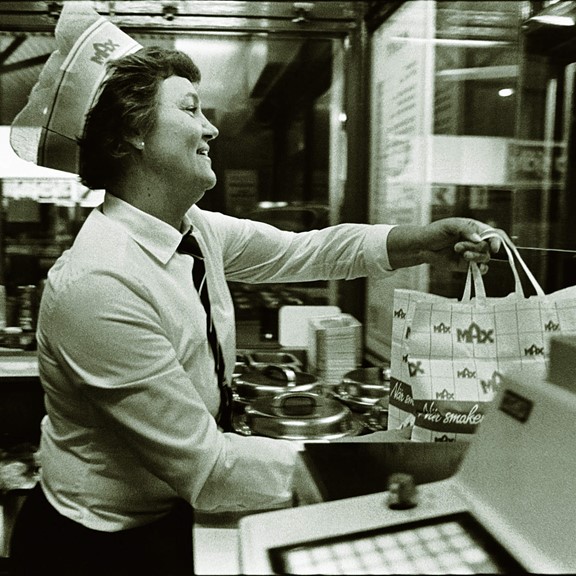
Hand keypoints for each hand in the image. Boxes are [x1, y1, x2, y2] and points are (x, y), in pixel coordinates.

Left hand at [387, 218, 501, 271]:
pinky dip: (482, 269)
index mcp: (474, 229)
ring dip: (474, 256)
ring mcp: (471, 253)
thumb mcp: (449, 226)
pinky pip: (479, 269)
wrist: (422, 246)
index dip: (496, 240)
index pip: (493, 234)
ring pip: (484, 258)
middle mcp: (475, 241)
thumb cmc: (435, 232)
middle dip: (474, 247)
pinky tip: (479, 269)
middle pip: (487, 247)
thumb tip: (479, 239)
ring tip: (459, 253)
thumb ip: (465, 229)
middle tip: (457, 247)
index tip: (494, 248)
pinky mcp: (465, 265)